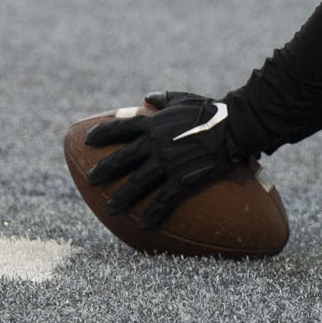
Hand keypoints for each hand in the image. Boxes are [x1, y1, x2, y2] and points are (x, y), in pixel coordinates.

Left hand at [85, 91, 249, 228]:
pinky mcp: (183, 179)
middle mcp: (156, 143)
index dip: (102, 133)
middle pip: (123, 159)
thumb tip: (147, 97)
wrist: (235, 126)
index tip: (87, 139)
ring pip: (138, 183)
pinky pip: (164, 200)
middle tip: (90, 179)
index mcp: (154, 123)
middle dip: (104, 169)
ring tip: (110, 208)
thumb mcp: (184, 98)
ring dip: (122, 196)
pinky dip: (154, 213)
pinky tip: (145, 224)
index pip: (120, 127)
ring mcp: (168, 163)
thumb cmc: (210, 110)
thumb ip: (163, 98)